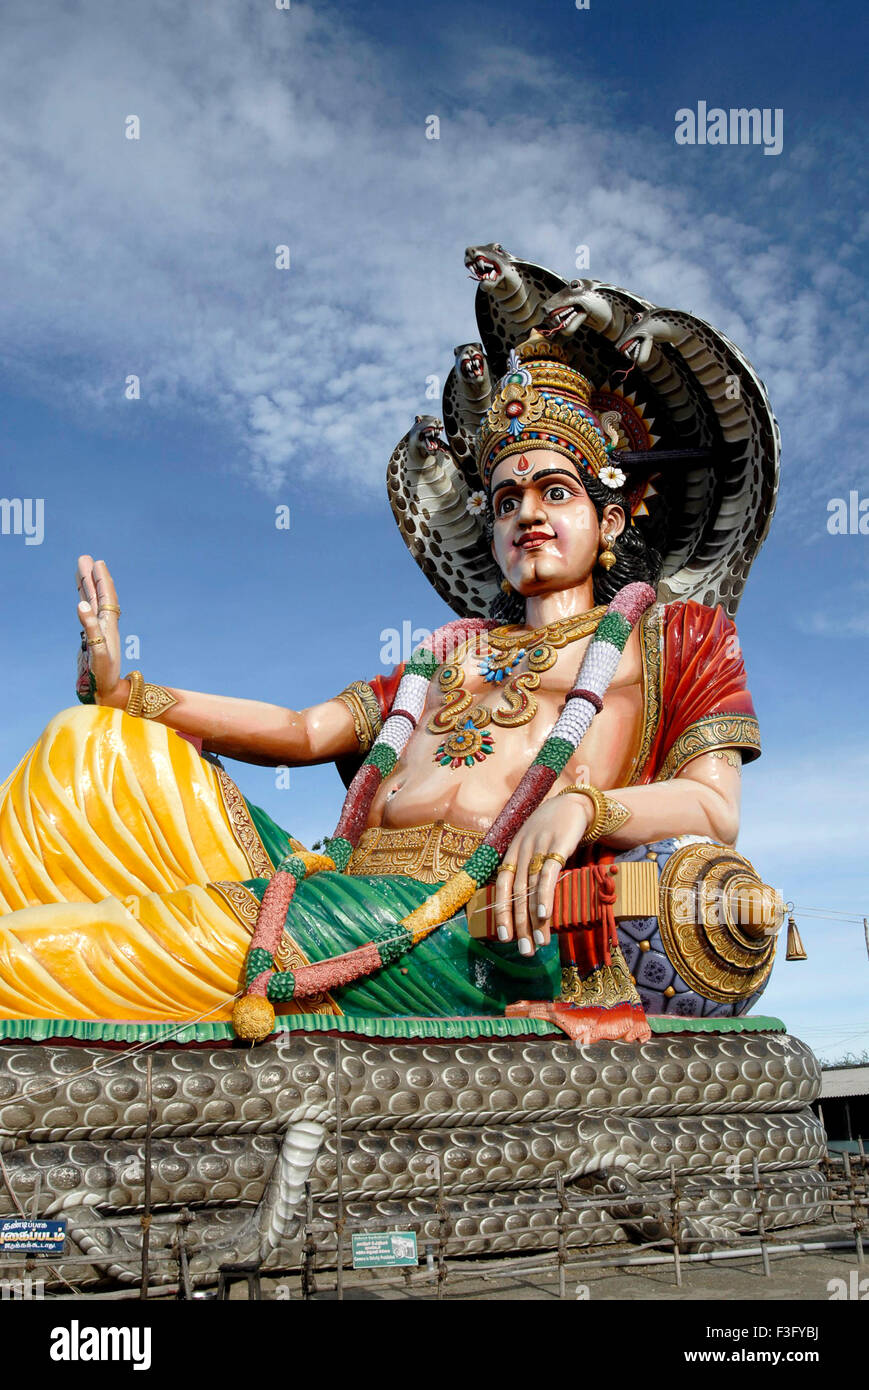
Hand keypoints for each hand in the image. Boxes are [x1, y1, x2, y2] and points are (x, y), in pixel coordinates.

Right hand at [75, 556, 122, 703]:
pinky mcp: (92, 636)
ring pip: (92, 602)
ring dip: (87, 586)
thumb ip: (90, 628)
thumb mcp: (99, 650)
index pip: (105, 596)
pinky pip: (88, 613)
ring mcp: (98, 629)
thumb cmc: (105, 673)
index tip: (97, 562)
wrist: (108, 689)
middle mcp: (105, 624)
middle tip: (85, 558)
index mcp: (108, 624)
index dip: (101, 580)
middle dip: (92, 577)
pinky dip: (84, 602)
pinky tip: (82, 598)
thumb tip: (81, 604)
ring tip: (81, 570)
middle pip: (98, 595)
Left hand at [494, 775, 591, 956]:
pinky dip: (544, 896)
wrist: (572, 804)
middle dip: (519, 925)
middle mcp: (521, 851)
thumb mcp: (533, 847)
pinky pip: (548, 876)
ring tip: (539, 943)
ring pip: (531, 890)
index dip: (501, 912)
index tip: (504, 938)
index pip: (501, 887)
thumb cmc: (552, 830)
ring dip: (534, 919)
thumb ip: (528, 870)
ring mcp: (538, 848)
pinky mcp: (557, 846)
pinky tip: (545, 915)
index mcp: (512, 853)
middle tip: (524, 950)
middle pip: (516, 894)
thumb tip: (527, 905)